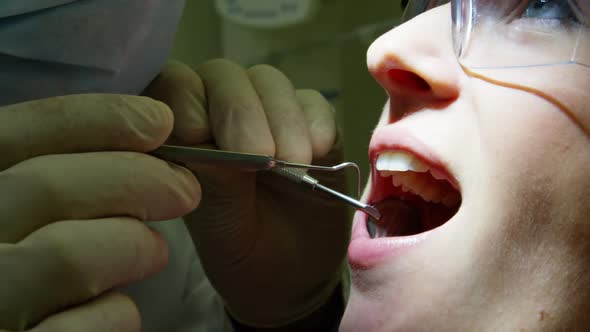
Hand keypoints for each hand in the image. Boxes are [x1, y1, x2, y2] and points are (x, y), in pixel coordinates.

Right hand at [0, 95, 199, 330]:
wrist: (18, 321)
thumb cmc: (21, 266)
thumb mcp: (20, 205)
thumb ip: (56, 172)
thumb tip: (152, 128)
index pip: (19, 136)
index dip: (98, 120)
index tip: (160, 121)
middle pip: (49, 187)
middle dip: (137, 179)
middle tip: (185, 189)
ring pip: (69, 256)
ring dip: (133, 246)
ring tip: (156, 251)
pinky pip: (77, 328)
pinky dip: (115, 313)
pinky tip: (122, 308)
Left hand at [145, 60, 350, 326]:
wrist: (293, 275)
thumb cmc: (243, 251)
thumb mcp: (219, 222)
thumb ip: (213, 176)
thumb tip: (214, 138)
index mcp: (186, 136)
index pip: (173, 84)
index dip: (183, 97)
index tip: (199, 134)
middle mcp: (224, 115)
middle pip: (224, 74)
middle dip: (240, 110)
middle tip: (260, 155)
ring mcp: (271, 116)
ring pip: (269, 80)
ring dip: (282, 117)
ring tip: (294, 162)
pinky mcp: (313, 125)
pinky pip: (314, 102)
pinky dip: (316, 122)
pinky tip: (316, 153)